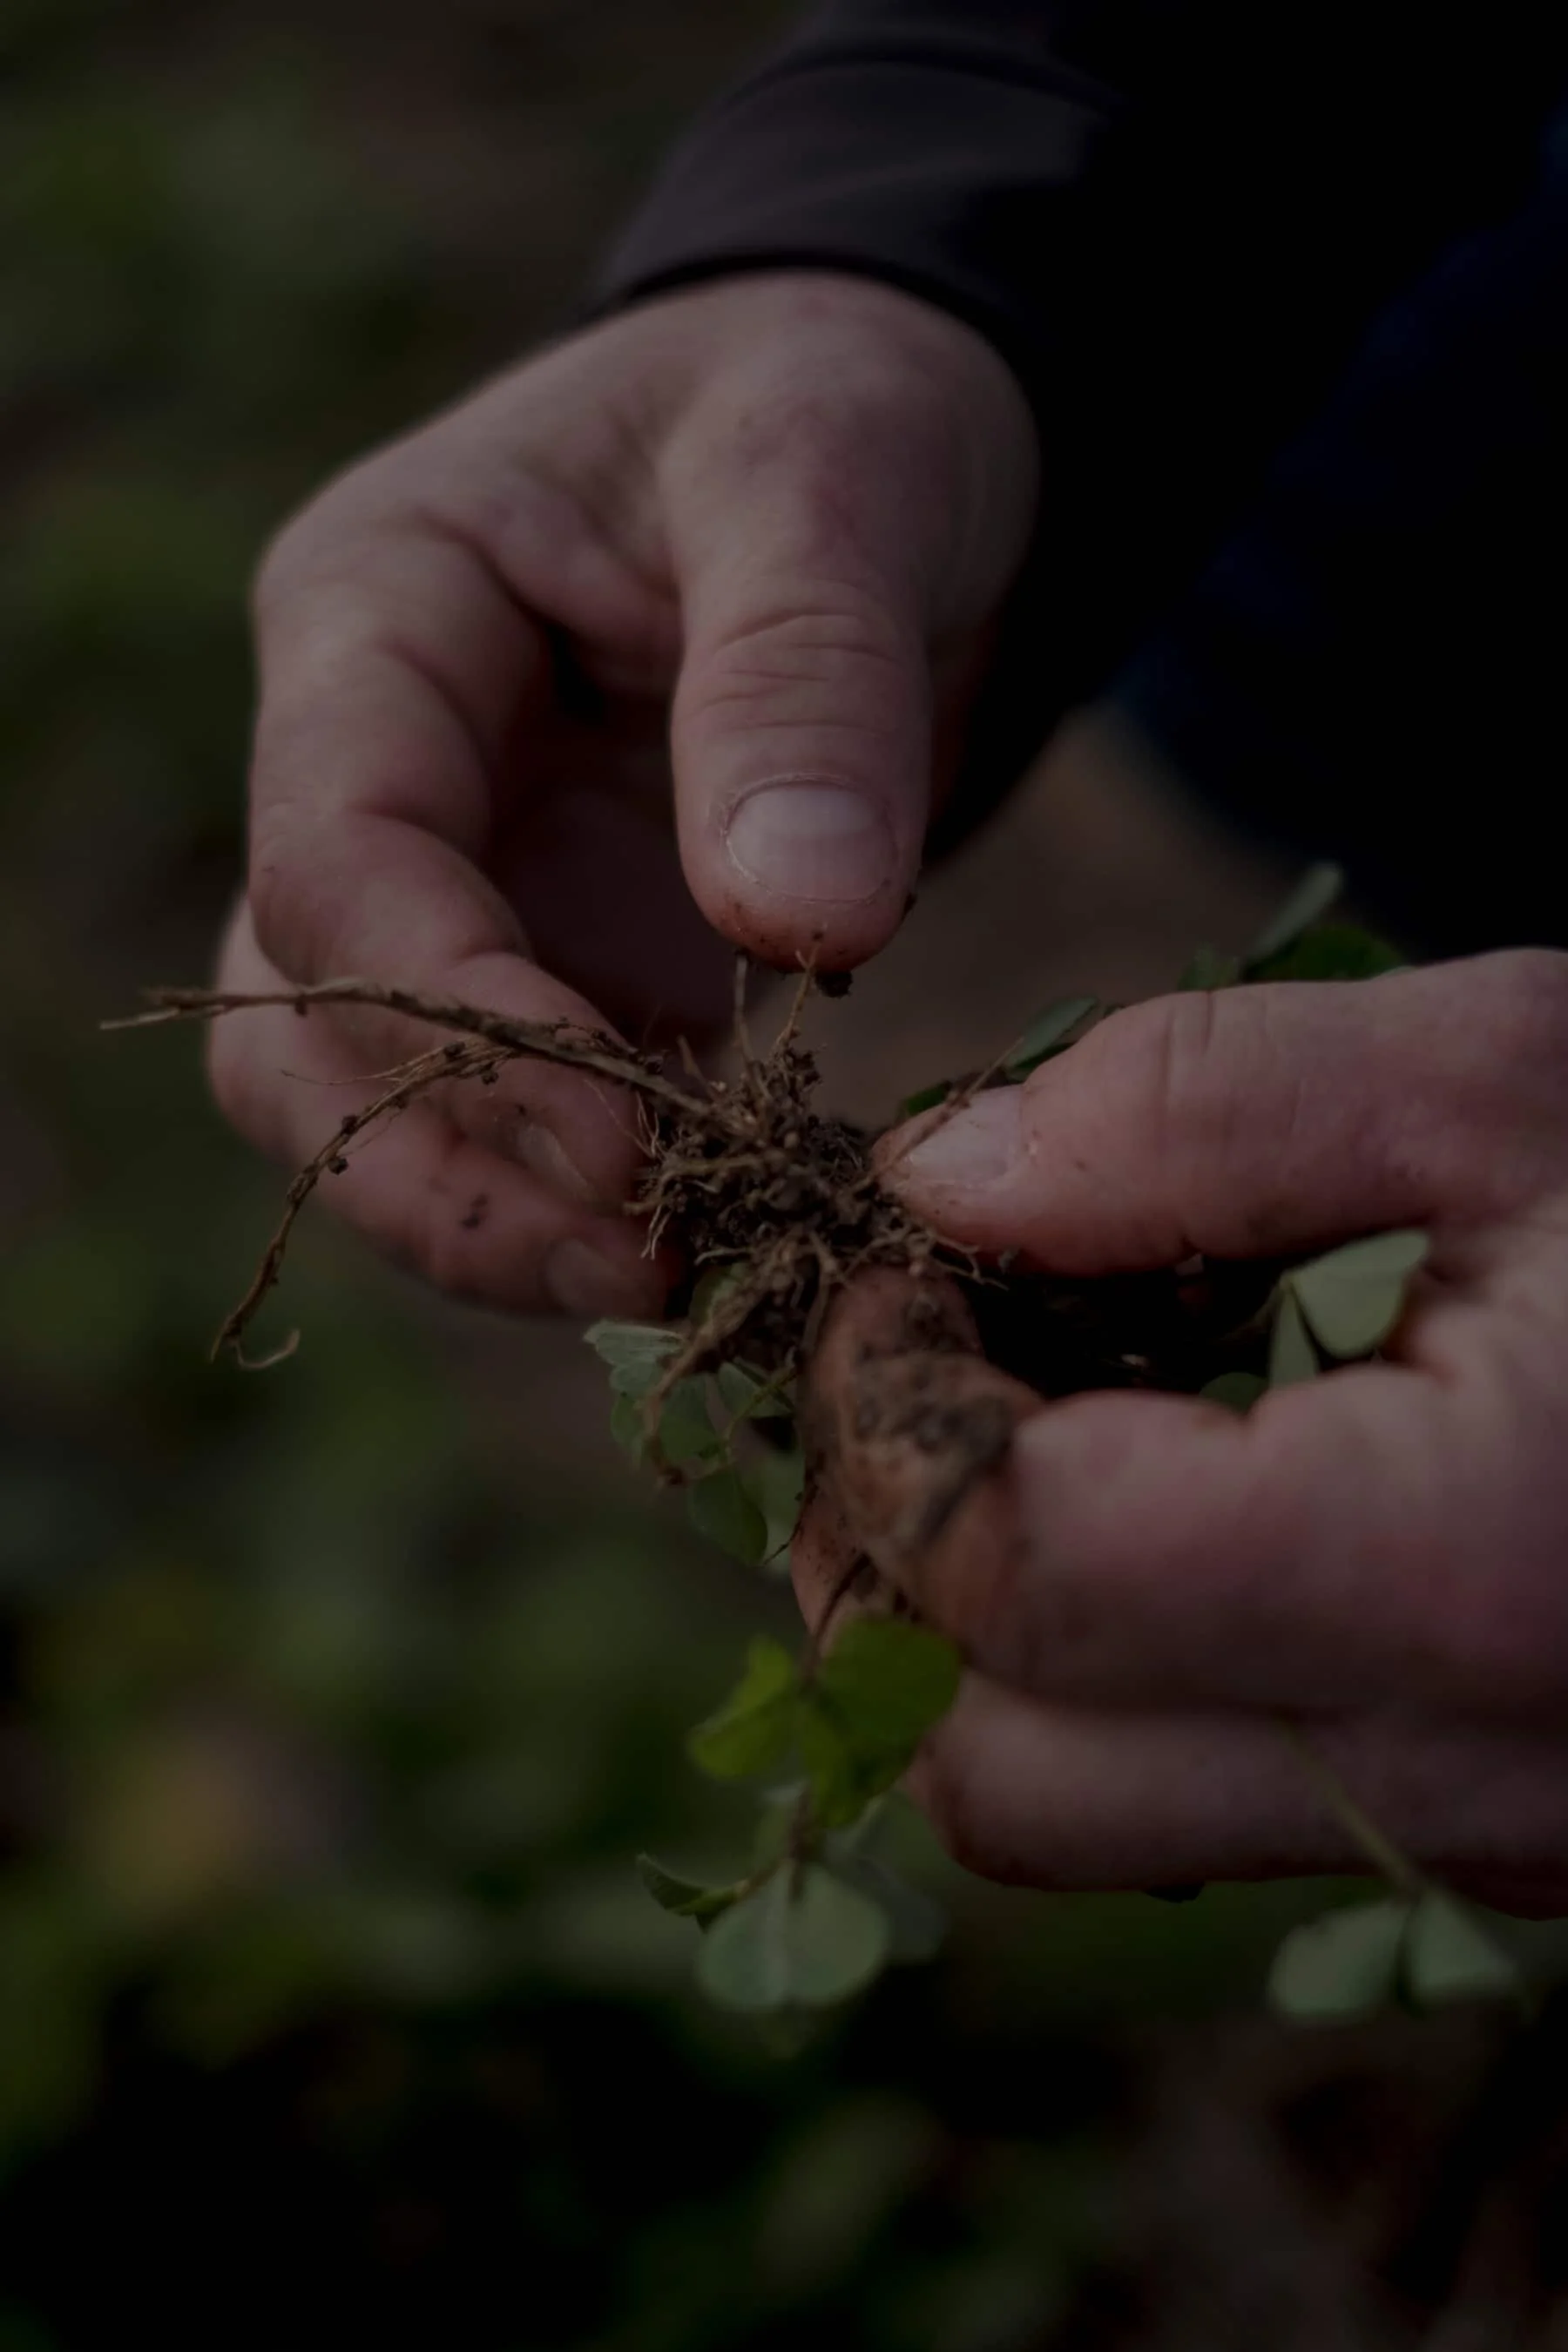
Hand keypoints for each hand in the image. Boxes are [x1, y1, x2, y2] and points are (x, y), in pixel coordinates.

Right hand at [208, 273, 1037, 1317]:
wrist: (889, 449)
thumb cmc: (837, 406)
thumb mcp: (835, 475)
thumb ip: (804, 677)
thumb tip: (798, 923)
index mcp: (377, 609)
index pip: (330, 856)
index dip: (452, 1022)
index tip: (634, 1143)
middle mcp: (373, 765)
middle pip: (304, 1022)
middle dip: (449, 1170)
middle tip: (648, 1269)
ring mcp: (453, 880)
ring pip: (369, 1105)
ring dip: (498, 1220)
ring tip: (679, 1282)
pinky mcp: (550, 965)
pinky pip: (512, 1122)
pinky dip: (591, 1203)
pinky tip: (716, 1246)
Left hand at [799, 953, 1567, 1913]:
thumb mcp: (1524, 1071)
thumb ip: (1205, 1105)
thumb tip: (941, 1180)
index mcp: (1460, 1568)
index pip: (1013, 1574)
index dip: (884, 1404)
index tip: (894, 1262)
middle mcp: (1457, 1769)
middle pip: (991, 1770)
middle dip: (886, 1563)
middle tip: (916, 1358)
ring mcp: (1476, 1837)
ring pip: (1072, 1818)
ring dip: (979, 1628)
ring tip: (1027, 1406)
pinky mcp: (1492, 1836)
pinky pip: (1198, 1802)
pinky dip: (1104, 1668)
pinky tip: (1161, 1483)